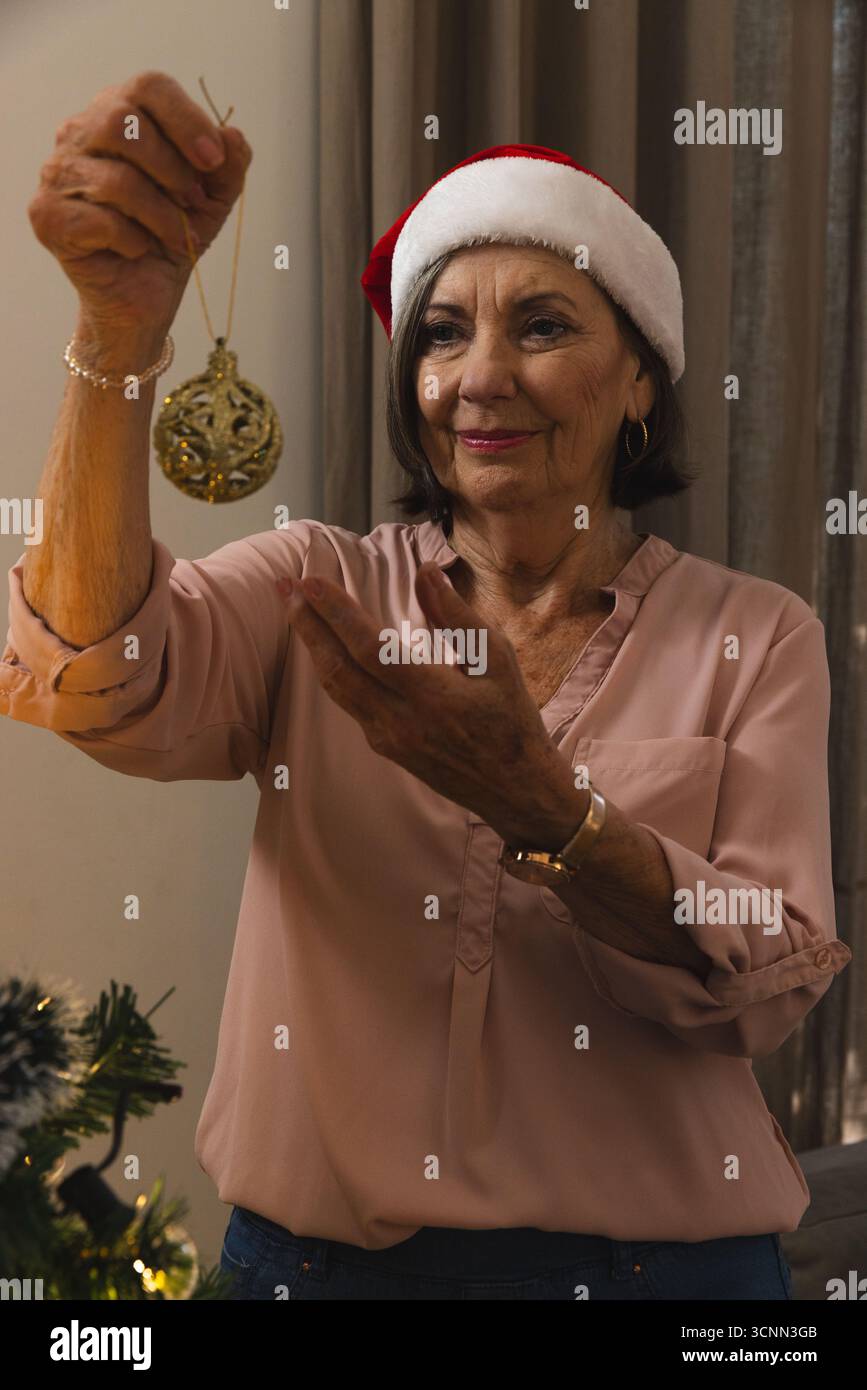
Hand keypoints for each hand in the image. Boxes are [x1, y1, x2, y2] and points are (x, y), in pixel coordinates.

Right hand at [28, 70, 251, 339]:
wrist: (142, 297)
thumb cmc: (170, 236)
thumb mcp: (212, 201)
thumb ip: (228, 167)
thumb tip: (233, 136)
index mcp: (117, 114)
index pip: (148, 88)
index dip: (187, 120)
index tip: (214, 160)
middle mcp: (78, 134)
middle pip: (122, 122)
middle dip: (171, 169)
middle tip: (192, 204)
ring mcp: (57, 174)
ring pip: (116, 180)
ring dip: (162, 215)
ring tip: (177, 237)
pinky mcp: (47, 217)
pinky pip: (100, 222)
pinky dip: (133, 241)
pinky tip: (138, 250)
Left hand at [276, 562, 588, 847]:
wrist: (515, 789)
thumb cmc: (513, 720)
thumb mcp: (498, 660)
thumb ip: (457, 615)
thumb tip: (426, 571)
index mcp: (431, 693)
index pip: (369, 646)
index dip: (334, 612)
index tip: (310, 580)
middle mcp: (400, 719)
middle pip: (337, 667)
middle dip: (307, 624)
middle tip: (285, 587)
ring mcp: (388, 737)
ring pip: (335, 688)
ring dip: (311, 647)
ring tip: (295, 611)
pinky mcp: (386, 747)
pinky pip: (349, 703)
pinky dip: (331, 670)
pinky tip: (326, 649)